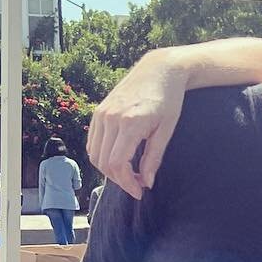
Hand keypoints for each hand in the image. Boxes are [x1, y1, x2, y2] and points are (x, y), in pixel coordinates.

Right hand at [86, 52, 187, 198]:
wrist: (159, 70)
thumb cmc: (169, 99)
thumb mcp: (166, 130)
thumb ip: (154, 157)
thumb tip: (146, 182)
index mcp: (130, 123)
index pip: (117, 163)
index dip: (127, 183)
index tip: (140, 191)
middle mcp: (110, 118)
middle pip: (103, 162)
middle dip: (119, 180)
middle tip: (137, 185)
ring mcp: (101, 113)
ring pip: (94, 154)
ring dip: (109, 170)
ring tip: (129, 173)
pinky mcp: (98, 111)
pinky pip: (93, 142)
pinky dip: (102, 156)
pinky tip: (119, 159)